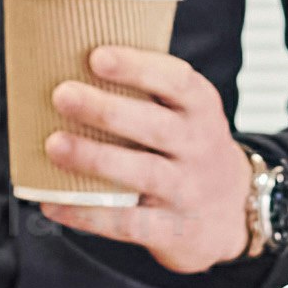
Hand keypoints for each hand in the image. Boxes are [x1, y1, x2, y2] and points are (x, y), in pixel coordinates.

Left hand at [46, 38, 263, 274]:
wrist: (235, 211)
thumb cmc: (189, 148)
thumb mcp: (186, 113)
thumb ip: (146, 90)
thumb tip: (65, 60)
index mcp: (201, 109)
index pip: (177, 81)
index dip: (138, 67)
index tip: (97, 56)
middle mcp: (198, 147)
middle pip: (155, 126)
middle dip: (107, 110)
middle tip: (62, 95)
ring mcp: (186, 190)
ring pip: (142, 173)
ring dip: (96, 158)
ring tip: (54, 145)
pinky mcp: (171, 230)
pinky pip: (127, 222)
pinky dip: (88, 214)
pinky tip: (52, 203)